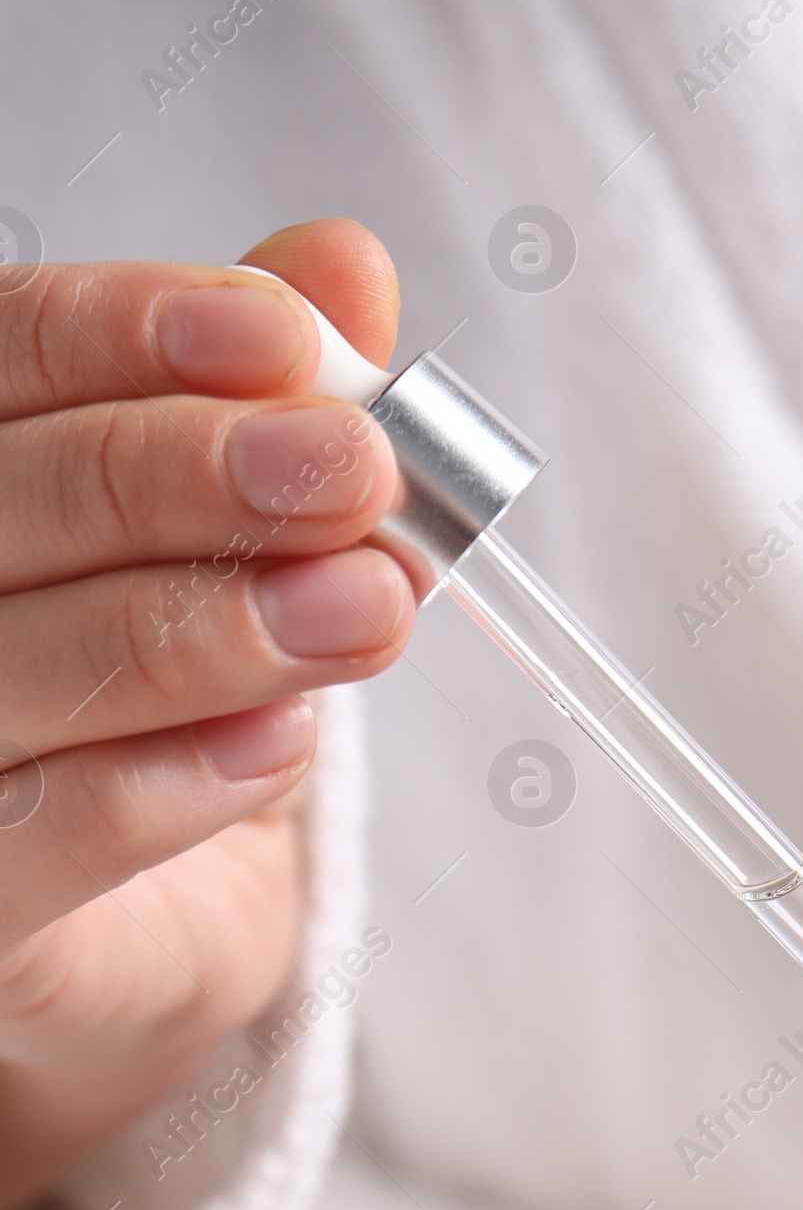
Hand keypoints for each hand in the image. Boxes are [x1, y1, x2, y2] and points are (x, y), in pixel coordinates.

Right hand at [0, 218, 411, 1209]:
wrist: (133, 943)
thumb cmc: (162, 710)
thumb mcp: (233, 543)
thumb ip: (268, 405)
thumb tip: (347, 266)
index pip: (5, 352)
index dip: (140, 332)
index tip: (294, 341)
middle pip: (14, 496)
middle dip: (196, 476)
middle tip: (355, 475)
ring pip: (26, 659)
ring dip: (207, 626)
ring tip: (360, 607)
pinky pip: (46, 831)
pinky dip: (167, 780)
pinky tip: (275, 736)